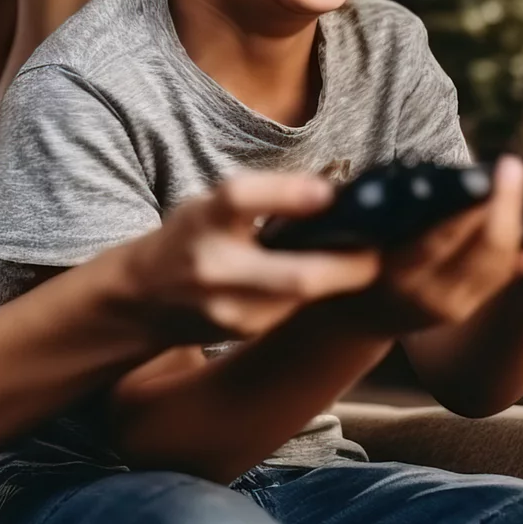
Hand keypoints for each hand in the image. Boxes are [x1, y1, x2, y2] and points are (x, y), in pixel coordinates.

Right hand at [117, 173, 382, 343]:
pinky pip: (292, 310)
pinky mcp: (242, 330)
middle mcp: (211, 266)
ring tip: (369, 259)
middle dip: (348, 268)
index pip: (240, 200)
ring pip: (302, 300)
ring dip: (341, 281)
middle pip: (294, 277)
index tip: (330, 192)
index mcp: (202, 219)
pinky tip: (334, 278)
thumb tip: (334, 193)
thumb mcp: (210, 204)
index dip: (288, 194)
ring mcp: (227, 307)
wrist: (143, 297)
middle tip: (379, 252)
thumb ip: (262, 197)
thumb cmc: (189, 237)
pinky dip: (318, 294)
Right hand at [356, 156, 522, 333]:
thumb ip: (394, 207)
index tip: (498, 165)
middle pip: (485, 250)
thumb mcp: (363, 231)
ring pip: (499, 265)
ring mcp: (448, 306)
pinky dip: (521, 256)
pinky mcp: (462, 311)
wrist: (355, 317)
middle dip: (508, 205)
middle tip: (513, 167)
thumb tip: (442, 177)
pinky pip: (499, 280)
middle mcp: (426, 291)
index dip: (478, 202)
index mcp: (396, 270)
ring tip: (522, 189)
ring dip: (516, 225)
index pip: (445, 235)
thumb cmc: (353, 258)